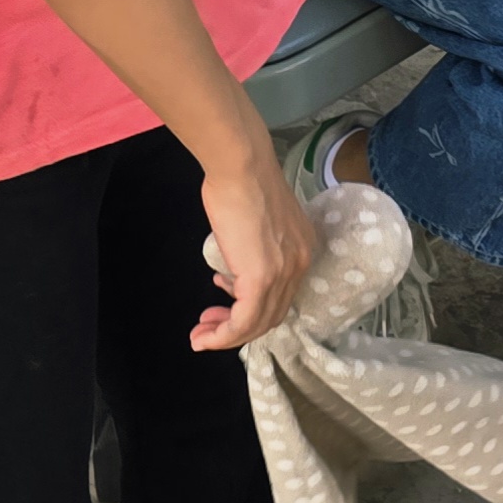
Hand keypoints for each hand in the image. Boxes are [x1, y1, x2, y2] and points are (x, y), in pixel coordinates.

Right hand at [193, 130, 316, 350]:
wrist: (240, 165)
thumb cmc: (240, 182)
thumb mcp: (255, 223)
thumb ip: (253, 248)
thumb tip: (234, 271)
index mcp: (302, 249)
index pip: (281, 294)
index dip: (252, 306)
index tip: (222, 302)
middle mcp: (300, 264)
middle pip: (272, 314)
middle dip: (237, 326)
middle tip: (208, 324)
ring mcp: (283, 273)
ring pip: (258, 323)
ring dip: (226, 335)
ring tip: (201, 333)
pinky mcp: (261, 280)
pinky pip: (243, 322)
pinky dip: (222, 336)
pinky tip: (203, 337)